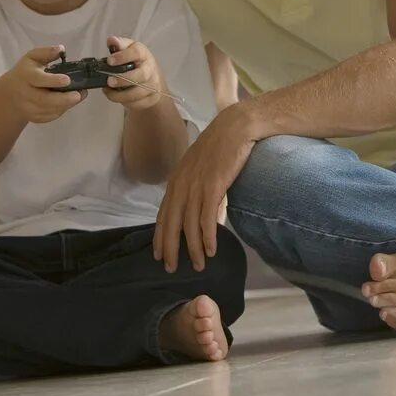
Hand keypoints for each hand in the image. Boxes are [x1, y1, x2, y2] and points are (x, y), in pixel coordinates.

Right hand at [0, 45, 83, 123]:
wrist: (9, 94)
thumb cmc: (25, 72)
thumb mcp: (32, 58)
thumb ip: (46, 53)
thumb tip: (61, 49)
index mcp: (25, 76)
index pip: (38, 80)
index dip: (53, 81)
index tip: (67, 80)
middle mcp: (25, 94)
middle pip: (44, 100)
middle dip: (63, 99)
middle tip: (78, 95)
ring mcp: (28, 108)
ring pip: (49, 110)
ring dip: (65, 105)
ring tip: (78, 96)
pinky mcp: (33, 117)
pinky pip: (49, 116)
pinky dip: (60, 111)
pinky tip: (68, 103)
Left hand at [101, 36, 166, 112]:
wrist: (152, 79)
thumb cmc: (136, 62)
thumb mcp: (128, 49)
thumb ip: (119, 44)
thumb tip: (111, 40)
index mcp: (143, 54)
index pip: (136, 53)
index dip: (123, 56)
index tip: (110, 60)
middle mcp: (150, 69)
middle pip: (141, 75)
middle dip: (123, 79)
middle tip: (109, 81)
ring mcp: (153, 85)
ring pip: (137, 93)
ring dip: (120, 94)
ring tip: (107, 90)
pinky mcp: (151, 98)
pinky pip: (137, 103)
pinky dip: (124, 101)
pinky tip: (114, 96)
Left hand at [154, 106, 256, 271]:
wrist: (236, 126)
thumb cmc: (222, 145)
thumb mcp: (202, 166)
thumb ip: (197, 185)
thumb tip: (202, 208)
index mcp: (177, 179)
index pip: (164, 214)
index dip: (160, 236)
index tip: (159, 254)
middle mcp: (182, 184)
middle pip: (172, 224)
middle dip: (170, 248)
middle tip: (171, 268)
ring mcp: (197, 186)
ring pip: (189, 225)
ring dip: (193, 249)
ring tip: (198, 265)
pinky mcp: (214, 186)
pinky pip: (207, 219)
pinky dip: (208, 237)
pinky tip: (211, 250)